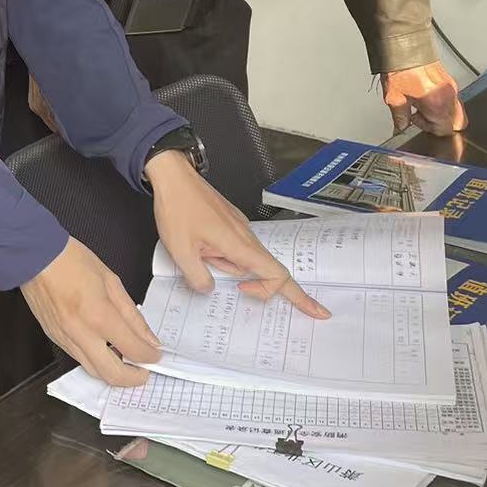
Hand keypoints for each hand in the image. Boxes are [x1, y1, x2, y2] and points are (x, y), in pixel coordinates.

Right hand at [20, 238, 161, 386]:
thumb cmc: (71, 261)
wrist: (35, 257)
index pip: (133, 350)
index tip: (155, 354)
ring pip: (94, 372)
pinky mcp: (55, 339)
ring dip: (114, 372)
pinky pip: (79, 359)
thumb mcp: (112, 281)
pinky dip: (96, 361)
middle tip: (144, 370)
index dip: (150, 357)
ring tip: (125, 360)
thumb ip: (132, 314)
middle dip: (134, 378)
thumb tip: (148, 337)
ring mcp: (65, 339)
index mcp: (99, 315)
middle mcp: (81, 333)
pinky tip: (104, 350)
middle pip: (113, 374)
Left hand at [147, 152, 330, 317]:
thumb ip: (198, 278)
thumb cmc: (178, 209)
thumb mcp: (181, 252)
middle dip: (264, 285)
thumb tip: (209, 288)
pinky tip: (200, 246)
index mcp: (239, 245)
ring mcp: (239, 227)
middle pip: (267, 268)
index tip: (246, 293)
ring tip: (196, 252)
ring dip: (225, 264)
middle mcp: (245, 236)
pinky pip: (233, 246)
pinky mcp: (230, 222)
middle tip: (312, 309)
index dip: (277, 292)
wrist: (174, 177)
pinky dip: (222, 254)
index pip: (277, 274)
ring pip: (244, 257)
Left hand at [383, 62, 466, 135]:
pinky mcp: (450, 81)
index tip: (416, 119)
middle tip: (423, 116)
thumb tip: (401, 128)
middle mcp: (450, 97)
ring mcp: (452, 88)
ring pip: (458, 112)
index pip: (445, 130)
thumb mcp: (395, 99)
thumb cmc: (400, 70)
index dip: (429, 128)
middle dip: (442, 125)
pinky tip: (426, 98)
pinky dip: (443, 104)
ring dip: (442, 114)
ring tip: (423, 105)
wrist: (404, 47)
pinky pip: (454, 100)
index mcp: (439, 104)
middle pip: (458, 123)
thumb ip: (400, 118)